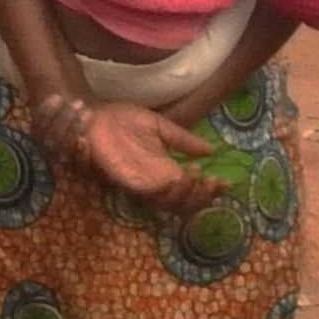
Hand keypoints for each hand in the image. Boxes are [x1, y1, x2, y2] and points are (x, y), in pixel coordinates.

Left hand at [51, 94, 223, 215]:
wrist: (93, 114)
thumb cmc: (123, 121)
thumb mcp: (160, 127)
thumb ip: (183, 140)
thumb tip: (212, 150)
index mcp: (164, 171)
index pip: (191, 190)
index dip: (209, 192)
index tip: (226, 183)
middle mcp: (152, 182)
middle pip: (180, 204)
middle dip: (198, 196)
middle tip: (209, 180)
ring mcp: (136, 183)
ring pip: (163, 202)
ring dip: (181, 193)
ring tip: (193, 176)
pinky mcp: (120, 179)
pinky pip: (141, 191)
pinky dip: (161, 188)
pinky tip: (177, 176)